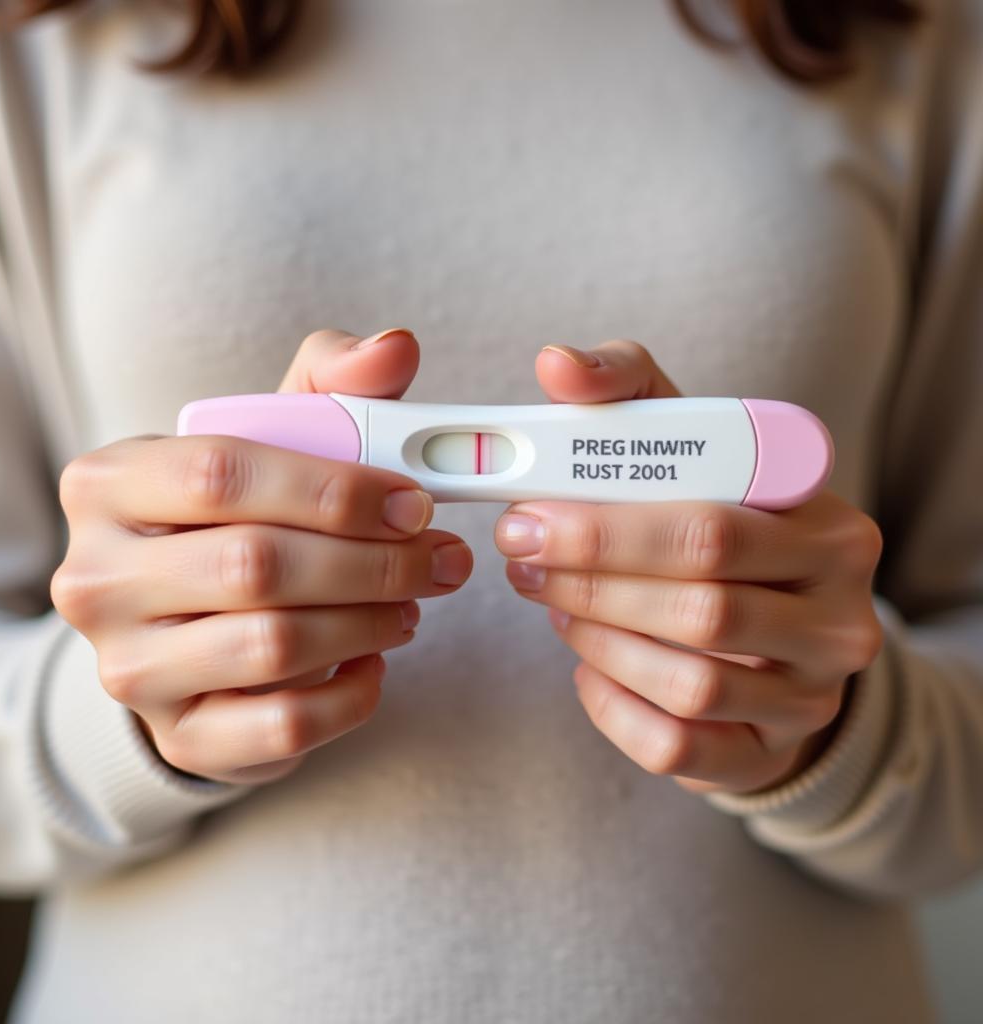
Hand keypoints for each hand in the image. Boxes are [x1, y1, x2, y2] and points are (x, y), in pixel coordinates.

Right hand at [51, 328, 472, 784]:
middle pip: (255, 566)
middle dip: (374, 563)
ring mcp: (129, 668)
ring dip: (370, 622)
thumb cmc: (236, 518)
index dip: (335, 489)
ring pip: (273, 647)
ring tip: (412, 604)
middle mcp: (97, 579)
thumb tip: (394, 349)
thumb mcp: (271, 438)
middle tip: (440, 559)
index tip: (414, 502)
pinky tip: (372, 661)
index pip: (221, 474)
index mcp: (109, 484)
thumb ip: (331, 385)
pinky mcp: (179, 736)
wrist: (183, 626)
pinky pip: (283, 725)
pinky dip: (351, 694)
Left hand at [494, 340, 883, 795]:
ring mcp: (813, 691)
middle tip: (523, 561)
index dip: (605, 528)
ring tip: (555, 604)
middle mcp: (839, 609)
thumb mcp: (688, 443)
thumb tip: (555, 363)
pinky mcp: (771, 751)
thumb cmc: (719, 521)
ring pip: (689, 681)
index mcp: (824, 521)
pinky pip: (678, 745)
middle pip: (700, 606)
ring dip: (598, 642)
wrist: (779, 633)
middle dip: (589, 584)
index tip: (525, 516)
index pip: (710, 525)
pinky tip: (586, 668)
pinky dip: (612, 707)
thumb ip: (625, 389)